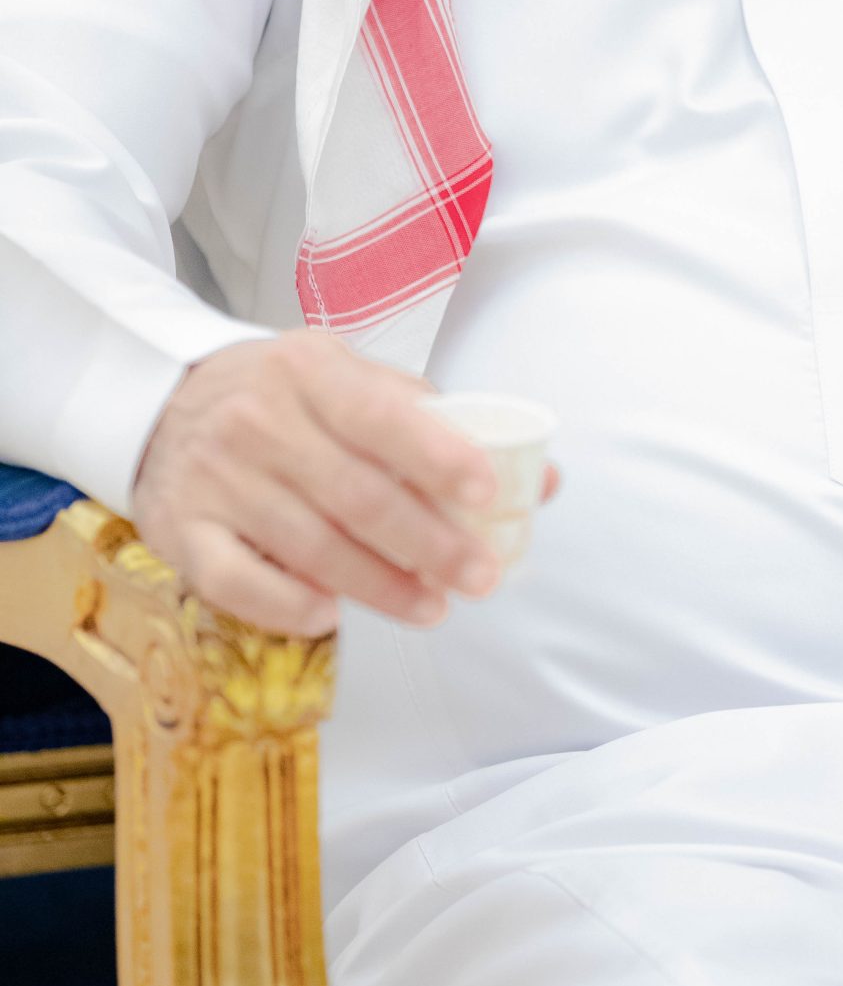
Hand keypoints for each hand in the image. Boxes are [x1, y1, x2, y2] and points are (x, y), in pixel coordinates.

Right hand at [132, 331, 558, 637]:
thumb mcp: (347, 376)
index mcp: (309, 369)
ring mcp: (216, 479)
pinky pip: (238, 582)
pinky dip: (288, 605)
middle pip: (356, 494)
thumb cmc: (280, 395)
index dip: (437, 457)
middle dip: (428, 543)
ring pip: (310, 546)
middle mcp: (258, 420)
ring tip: (432, 607)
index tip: (486, 495)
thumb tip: (537, 476)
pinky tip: (331, 616)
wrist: (161, 402)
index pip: (382, 416)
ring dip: (380, 586)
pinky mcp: (182, 531)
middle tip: (480, 576)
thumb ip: (433, 420)